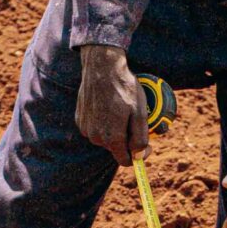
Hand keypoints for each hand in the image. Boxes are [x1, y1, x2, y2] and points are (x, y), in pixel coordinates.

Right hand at [77, 44, 149, 163]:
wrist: (102, 67)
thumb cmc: (123, 88)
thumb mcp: (139, 113)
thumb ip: (140, 139)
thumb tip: (139, 156)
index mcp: (112, 138)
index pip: (125, 161)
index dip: (138, 155)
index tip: (146, 145)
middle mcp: (96, 138)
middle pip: (116, 148)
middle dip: (126, 139)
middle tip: (132, 118)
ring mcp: (86, 129)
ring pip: (105, 138)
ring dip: (114, 129)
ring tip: (118, 109)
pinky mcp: (80, 119)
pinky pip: (95, 128)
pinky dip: (103, 121)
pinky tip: (106, 106)